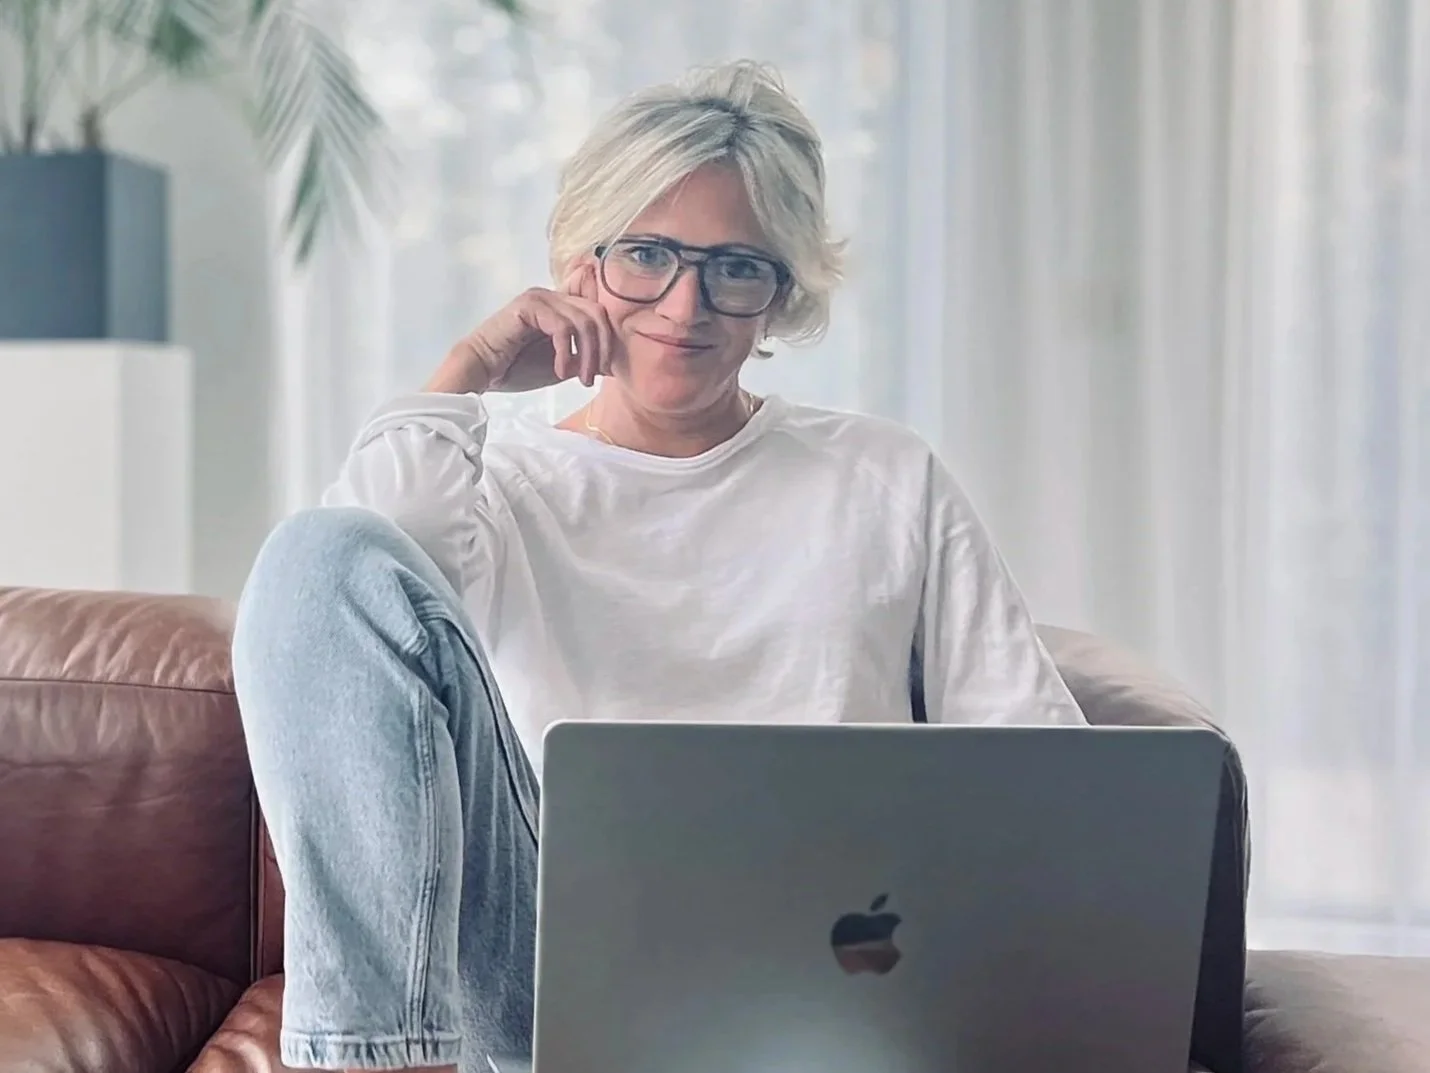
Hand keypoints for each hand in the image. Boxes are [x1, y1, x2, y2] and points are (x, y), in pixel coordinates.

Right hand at [425, 266, 616, 393]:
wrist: (483, 370)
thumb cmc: (517, 367)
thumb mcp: (564, 363)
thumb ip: (585, 357)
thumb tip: (615, 363)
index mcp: (563, 305)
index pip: (600, 310)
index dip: (610, 338)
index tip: (606, 369)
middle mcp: (554, 295)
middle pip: (598, 313)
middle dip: (602, 349)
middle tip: (591, 378)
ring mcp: (541, 297)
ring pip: (584, 320)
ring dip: (587, 355)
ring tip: (579, 379)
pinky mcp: (529, 305)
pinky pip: (562, 326)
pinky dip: (567, 352)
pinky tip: (559, 370)